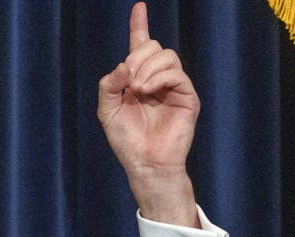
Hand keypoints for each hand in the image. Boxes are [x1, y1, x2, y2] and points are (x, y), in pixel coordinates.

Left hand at [97, 2, 199, 226]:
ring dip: (146, 68)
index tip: (138, 7)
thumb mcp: (107, 109)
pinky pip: (176, 73)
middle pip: (153, 46)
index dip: (139, 25)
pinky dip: (158, 78)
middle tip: (128, 82)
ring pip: (166, 56)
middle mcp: (158, 79)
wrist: (144, 162)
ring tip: (136, 89)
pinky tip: (146, 91)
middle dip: (137, 57)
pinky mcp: (187, 96)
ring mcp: (174, 86)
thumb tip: (125, 64)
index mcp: (138, 78)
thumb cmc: (126, 140)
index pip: (140, 45)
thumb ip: (109, 84)